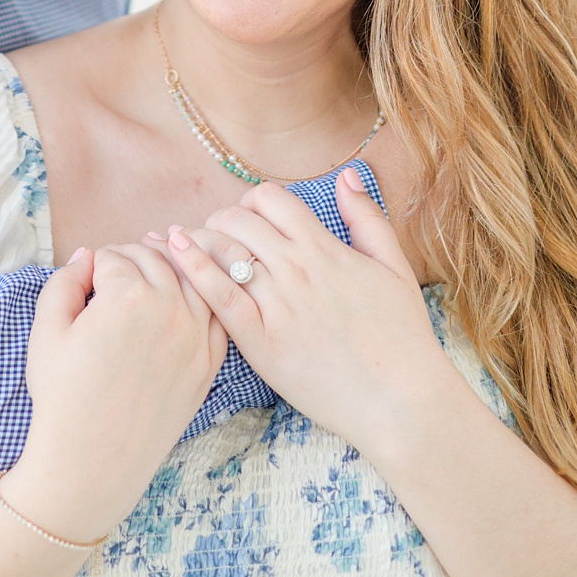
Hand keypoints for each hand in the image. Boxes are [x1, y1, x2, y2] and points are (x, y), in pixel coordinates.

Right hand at [6, 243, 225, 542]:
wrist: (94, 458)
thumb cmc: (63, 394)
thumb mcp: (46, 330)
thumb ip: (64, 281)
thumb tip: (87, 257)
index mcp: (127, 296)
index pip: (113, 255)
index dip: (94, 261)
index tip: (84, 276)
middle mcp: (170, 311)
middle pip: (156, 259)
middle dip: (132, 256)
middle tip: (113, 269)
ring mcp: (196, 339)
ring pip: (192, 281)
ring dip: (172, 269)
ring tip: (152, 271)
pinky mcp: (208, 365)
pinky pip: (216, 318)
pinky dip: (203, 300)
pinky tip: (185, 300)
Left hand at [160, 169, 450, 458]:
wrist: (401, 401)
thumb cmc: (403, 337)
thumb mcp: (394, 268)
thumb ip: (367, 218)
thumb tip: (347, 175)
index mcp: (324, 249)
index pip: (270, 198)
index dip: (254, 200)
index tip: (253, 219)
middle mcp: (296, 269)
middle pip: (238, 219)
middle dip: (225, 220)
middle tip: (224, 238)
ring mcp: (275, 303)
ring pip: (221, 249)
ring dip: (202, 239)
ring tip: (194, 245)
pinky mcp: (259, 338)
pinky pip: (216, 293)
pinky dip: (191, 266)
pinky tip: (173, 248)